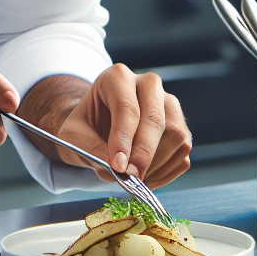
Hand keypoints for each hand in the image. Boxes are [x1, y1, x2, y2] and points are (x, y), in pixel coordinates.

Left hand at [22, 66, 190, 188]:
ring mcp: (168, 103)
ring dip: (157, 164)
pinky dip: (167, 171)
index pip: (127, 108)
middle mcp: (148, 84)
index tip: (118, 166)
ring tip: (134, 178)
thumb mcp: (74, 136)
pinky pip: (183, 152)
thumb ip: (92, 150)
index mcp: (117, 77)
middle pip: (156, 119)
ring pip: (176, 135)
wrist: (96, 127)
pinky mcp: (180, 124)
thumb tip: (119, 169)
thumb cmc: (85, 127)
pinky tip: (146, 177)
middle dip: (144, 153)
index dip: (124, 139)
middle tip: (131, 177)